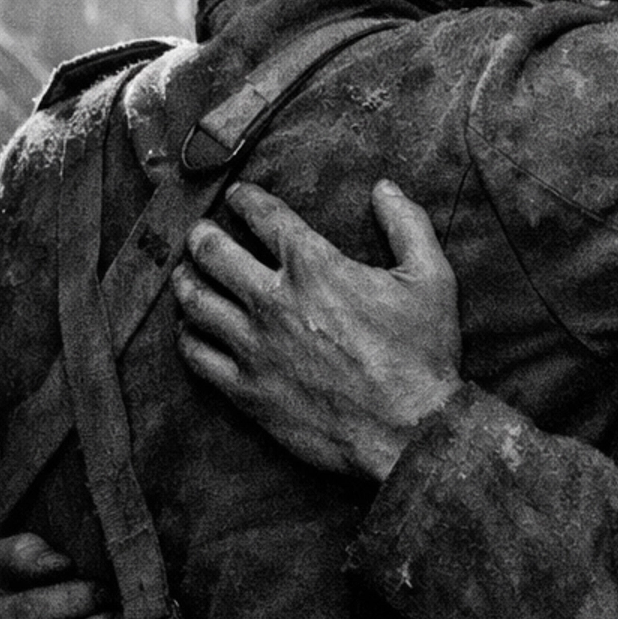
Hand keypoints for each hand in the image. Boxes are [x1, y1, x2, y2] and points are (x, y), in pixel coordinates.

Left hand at [173, 179, 462, 481]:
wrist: (407, 430)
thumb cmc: (422, 353)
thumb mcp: (432, 278)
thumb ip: (407, 225)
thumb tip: (385, 188)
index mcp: (315, 267)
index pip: (264, 216)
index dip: (245, 199)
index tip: (237, 195)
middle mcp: (272, 301)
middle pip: (213, 254)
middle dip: (201, 236)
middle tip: (198, 232)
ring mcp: (253, 347)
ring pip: (196, 303)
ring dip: (186, 281)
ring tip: (185, 275)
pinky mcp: (246, 389)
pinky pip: (198, 357)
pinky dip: (188, 337)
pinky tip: (191, 331)